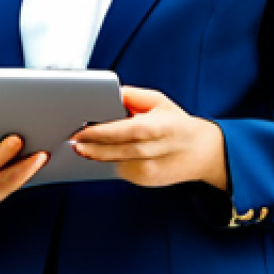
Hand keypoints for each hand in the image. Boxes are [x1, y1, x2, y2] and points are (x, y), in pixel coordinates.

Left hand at [70, 86, 227, 189]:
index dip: (102, 132)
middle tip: (73, 141)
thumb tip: (108, 93)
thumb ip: (132, 95)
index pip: (127, 131)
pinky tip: (99, 154)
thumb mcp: (158, 101)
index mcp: (161, 128)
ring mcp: (151, 170)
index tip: (81, 130)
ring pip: (116, 163)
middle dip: (92, 147)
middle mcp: (157, 152)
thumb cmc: (175, 123)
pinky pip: (121, 170)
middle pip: (119, 151)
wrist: (200, 152)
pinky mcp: (146, 180)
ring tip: (80, 148)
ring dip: (97, 156)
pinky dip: (109, 162)